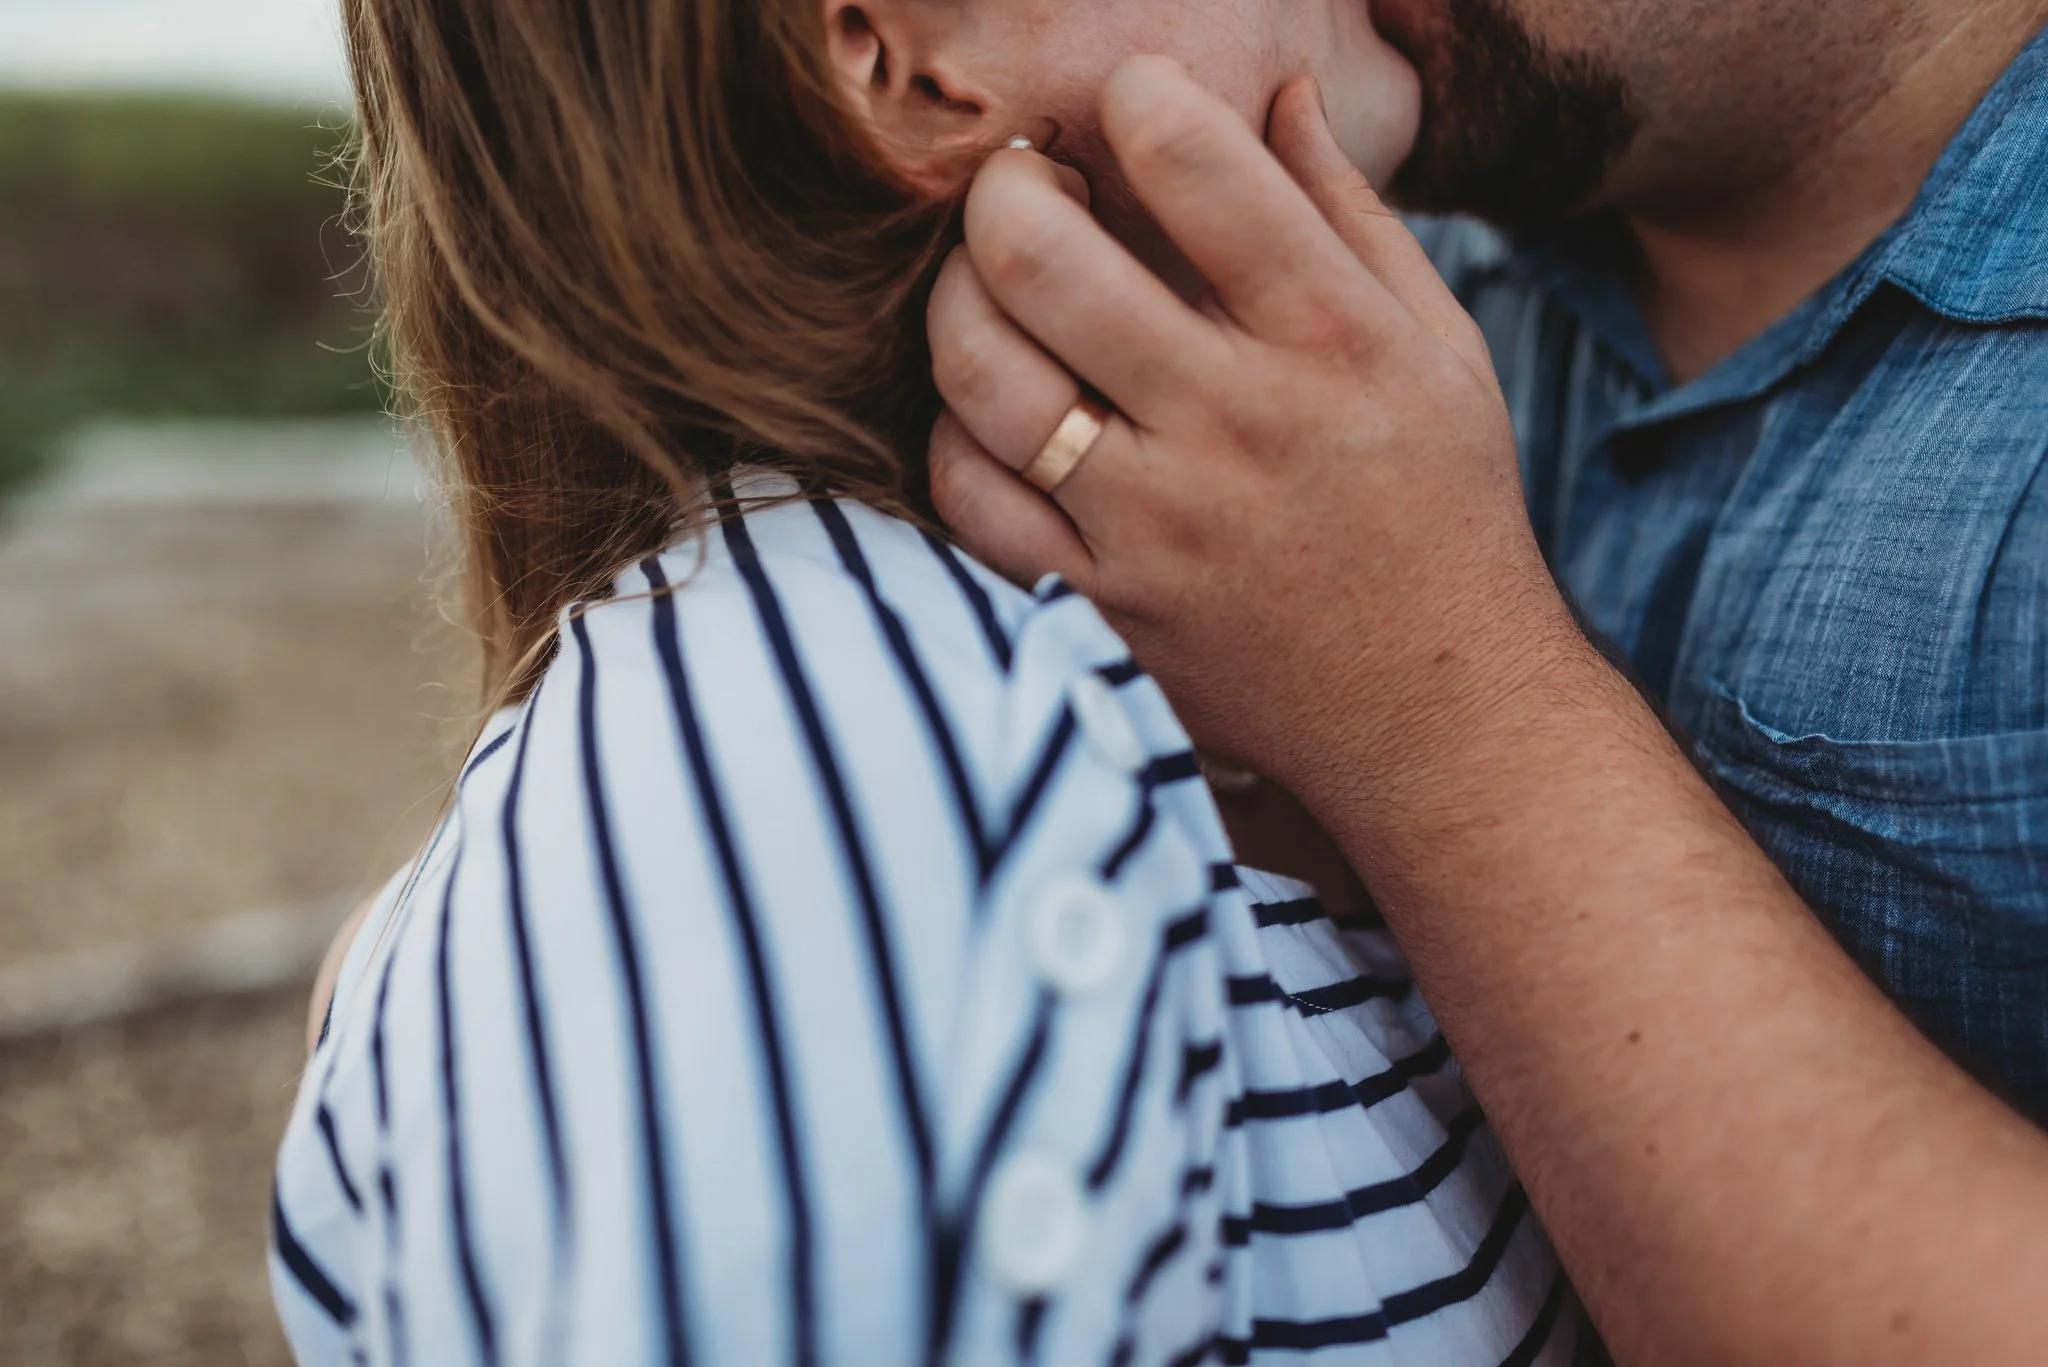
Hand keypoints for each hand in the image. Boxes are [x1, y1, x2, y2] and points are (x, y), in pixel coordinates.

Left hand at [927, 58, 1581, 801]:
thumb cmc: (1438, 509)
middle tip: (1020, 187)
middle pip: (1042, 257)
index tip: (1126, 102)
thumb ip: (1350, 214)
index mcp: (1334, 341)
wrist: (1436, 712)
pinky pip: (968, 496)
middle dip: (1002, 187)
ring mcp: (1155, 524)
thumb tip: (1276, 88)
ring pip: (982, 372)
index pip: (1197, 167)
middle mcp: (1237, 425)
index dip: (1135, 97)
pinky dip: (959, 432)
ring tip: (989, 286)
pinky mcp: (1098, 606)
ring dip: (958, 300)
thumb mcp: (1439, 348)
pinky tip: (996, 410)